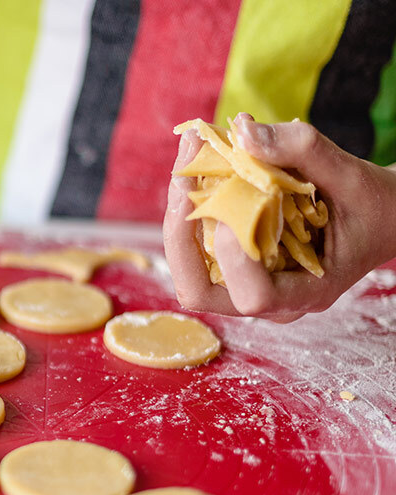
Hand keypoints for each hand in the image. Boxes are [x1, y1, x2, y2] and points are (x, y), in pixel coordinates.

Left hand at [164, 114, 395, 321]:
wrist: (382, 218)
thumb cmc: (374, 205)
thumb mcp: (353, 175)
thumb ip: (302, 151)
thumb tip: (242, 131)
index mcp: (307, 293)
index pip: (254, 296)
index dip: (235, 257)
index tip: (235, 207)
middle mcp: (269, 301)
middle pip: (198, 291)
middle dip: (181, 234)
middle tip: (184, 174)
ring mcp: (246, 286)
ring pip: (188, 268)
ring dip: (181, 213)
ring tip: (191, 154)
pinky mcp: (232, 266)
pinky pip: (196, 246)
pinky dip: (191, 205)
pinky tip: (198, 162)